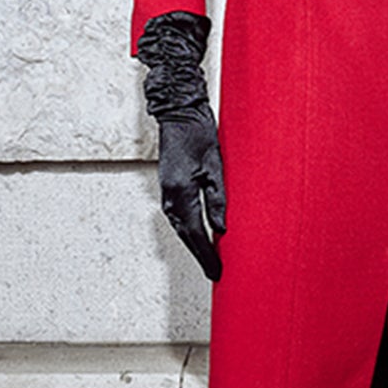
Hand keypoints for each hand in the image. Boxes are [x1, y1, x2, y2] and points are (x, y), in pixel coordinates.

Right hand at [158, 110, 226, 281]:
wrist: (179, 114)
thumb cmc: (198, 134)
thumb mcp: (215, 166)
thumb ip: (217, 199)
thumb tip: (221, 228)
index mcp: (181, 193)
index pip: (195, 234)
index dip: (206, 255)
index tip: (216, 272)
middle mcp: (170, 197)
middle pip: (186, 235)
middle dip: (201, 255)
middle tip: (214, 272)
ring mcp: (167, 193)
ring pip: (181, 228)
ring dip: (194, 244)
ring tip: (209, 260)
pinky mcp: (169, 188)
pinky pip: (179, 217)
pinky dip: (189, 230)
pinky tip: (199, 236)